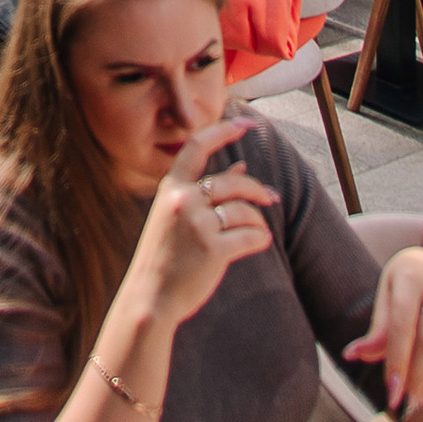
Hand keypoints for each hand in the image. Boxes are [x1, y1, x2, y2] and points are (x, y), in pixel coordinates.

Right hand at [122, 121, 275, 332]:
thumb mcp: (177, 216)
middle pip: (233, 182)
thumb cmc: (165, 256)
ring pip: (245, 211)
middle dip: (258, 190)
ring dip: (258, 220)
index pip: (197, 146)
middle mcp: (182, 201)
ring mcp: (197, 225)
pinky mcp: (212, 250)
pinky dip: (260, 239)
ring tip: (259, 229)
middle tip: (272, 198)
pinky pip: (251, 236)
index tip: (244, 123)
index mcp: (170, 188)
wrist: (150, 298)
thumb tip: (241, 166)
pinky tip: (260, 242)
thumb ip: (206, 190)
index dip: (222, 131)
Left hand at [343, 249, 422, 416]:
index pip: (403, 325)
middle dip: (417, 376)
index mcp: (411, 277)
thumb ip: (376, 330)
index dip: (397, 360)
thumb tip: (350, 355)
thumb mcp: (385, 298)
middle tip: (405, 401)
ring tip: (418, 400)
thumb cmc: (403, 289)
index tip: (391, 392)